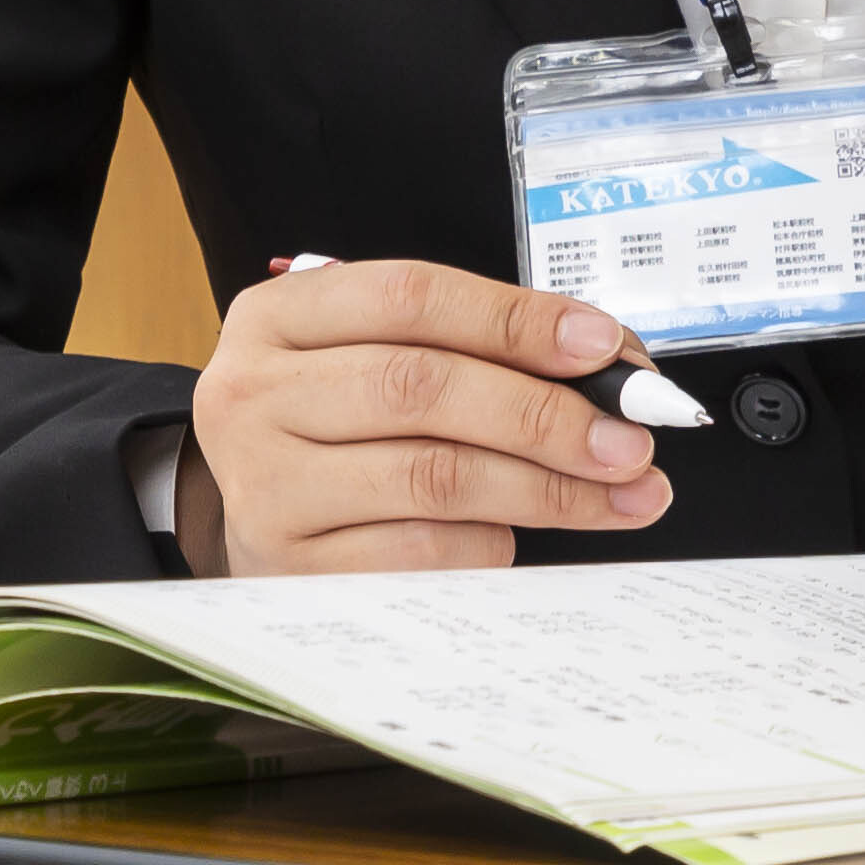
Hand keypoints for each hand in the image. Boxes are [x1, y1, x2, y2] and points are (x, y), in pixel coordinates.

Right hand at [180, 259, 675, 575]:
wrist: (234, 508)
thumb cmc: (327, 419)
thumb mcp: (370, 352)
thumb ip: (474, 344)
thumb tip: (606, 365)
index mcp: (280, 316)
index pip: (411, 296)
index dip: (517, 319)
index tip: (602, 347)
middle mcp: (256, 393)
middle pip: (423, 387)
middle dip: (546, 413)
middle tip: (629, 437)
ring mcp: (265, 484)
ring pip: (432, 475)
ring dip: (546, 486)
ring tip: (618, 492)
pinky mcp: (290, 568)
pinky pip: (418, 552)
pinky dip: (489, 542)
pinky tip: (519, 534)